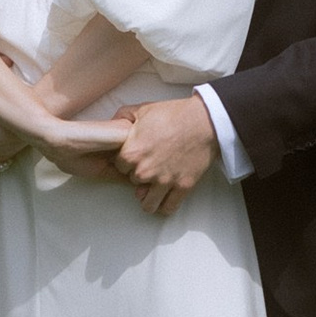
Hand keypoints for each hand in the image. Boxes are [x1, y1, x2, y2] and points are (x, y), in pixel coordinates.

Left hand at [115, 93, 217, 218]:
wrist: (204, 120)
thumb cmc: (174, 113)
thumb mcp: (143, 109)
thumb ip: (122, 116)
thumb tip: (110, 125)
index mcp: (132, 153)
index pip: (119, 166)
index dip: (127, 160)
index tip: (136, 156)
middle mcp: (145, 171)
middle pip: (133, 182)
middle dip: (140, 174)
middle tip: (150, 164)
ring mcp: (164, 181)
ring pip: (147, 204)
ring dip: (149, 196)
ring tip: (154, 187)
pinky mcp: (182, 187)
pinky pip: (168, 208)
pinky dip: (165, 205)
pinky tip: (166, 196)